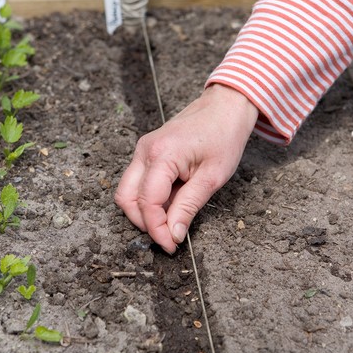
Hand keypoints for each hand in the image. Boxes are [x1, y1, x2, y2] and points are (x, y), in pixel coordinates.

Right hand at [115, 84, 258, 252]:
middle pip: (126, 198)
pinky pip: (138, 181)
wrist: (225, 107)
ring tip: (173, 218)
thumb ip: (188, 207)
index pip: (147, 202)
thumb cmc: (224, 136)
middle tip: (169, 236)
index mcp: (162, 155)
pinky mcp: (147, 152)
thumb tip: (174, 234)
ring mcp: (143, 150)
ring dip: (145, 211)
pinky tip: (172, 202)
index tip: (171, 245)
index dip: (156, 229)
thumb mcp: (212, 177)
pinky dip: (150, 198)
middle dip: (144, 222)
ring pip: (128, 191)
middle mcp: (145, 151)